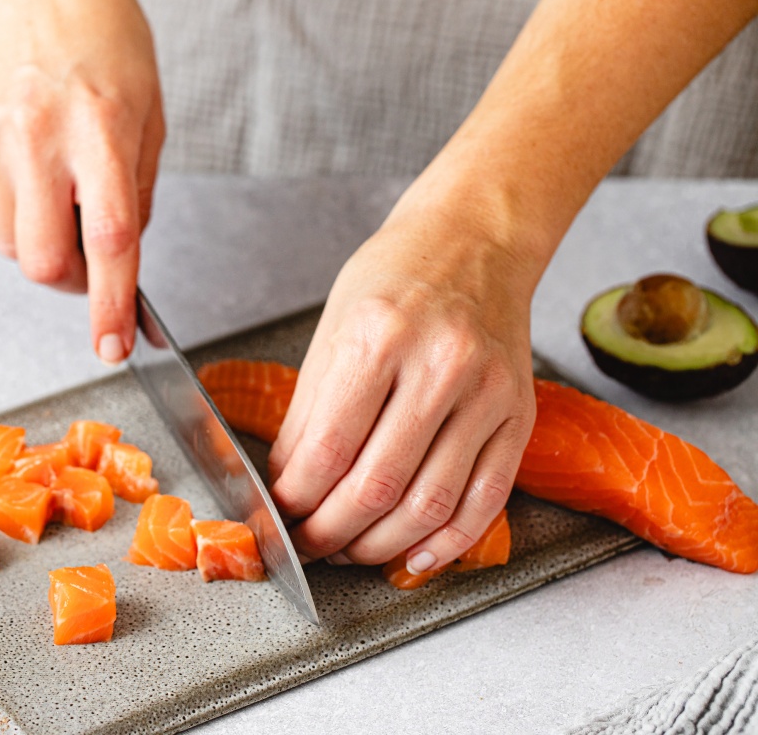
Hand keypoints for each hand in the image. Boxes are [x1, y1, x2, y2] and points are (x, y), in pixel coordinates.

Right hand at [0, 0, 163, 363]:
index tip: (114, 345)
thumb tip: (120, 256)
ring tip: (58, 191)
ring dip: (40, 241)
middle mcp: (37, 134)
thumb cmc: (102, 34)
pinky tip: (30, 164)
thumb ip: (137, 190)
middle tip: (89, 264)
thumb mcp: (148, 110)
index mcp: (98, 127)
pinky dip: (14, 206)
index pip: (109, 238)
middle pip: (40, 260)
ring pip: (9, 242)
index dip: (112, 302)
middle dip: (69, 281)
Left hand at [268, 178, 538, 573]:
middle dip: (331, 534)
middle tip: (310, 546)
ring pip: (429, 505)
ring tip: (352, 551)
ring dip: (381, 547)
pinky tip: (416, 556)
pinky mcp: (519, 414)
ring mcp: (487, 393)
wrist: (475, 241)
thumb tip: (287, 486)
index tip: (278, 518)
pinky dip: (448, 542)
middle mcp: (439, 365)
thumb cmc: (395, 278)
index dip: (294, 502)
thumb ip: (309, 412)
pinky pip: (486, 499)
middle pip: (376, 487)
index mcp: (377, 337)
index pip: (325, 451)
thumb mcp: (333, 330)